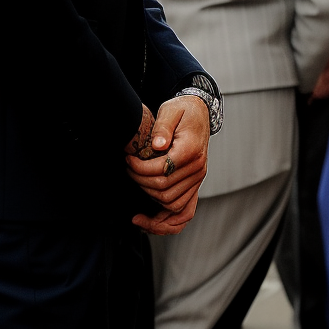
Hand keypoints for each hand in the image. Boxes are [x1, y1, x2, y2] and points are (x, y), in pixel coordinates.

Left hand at [126, 95, 209, 234]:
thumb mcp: (170, 110)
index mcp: (191, 150)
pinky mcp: (195, 183)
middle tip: (129, 170)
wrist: (199, 113)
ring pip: (171, 203)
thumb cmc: (183, 111)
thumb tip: (157, 146)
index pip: (162, 170)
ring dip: (150, 199)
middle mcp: (198, 167)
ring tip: (136, 185)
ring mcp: (198, 178)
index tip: (128, 160)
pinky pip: (183, 210)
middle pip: (164, 189)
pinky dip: (166, 218)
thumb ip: (162, 127)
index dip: (140, 169)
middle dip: (140, 182)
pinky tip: (148, 215)